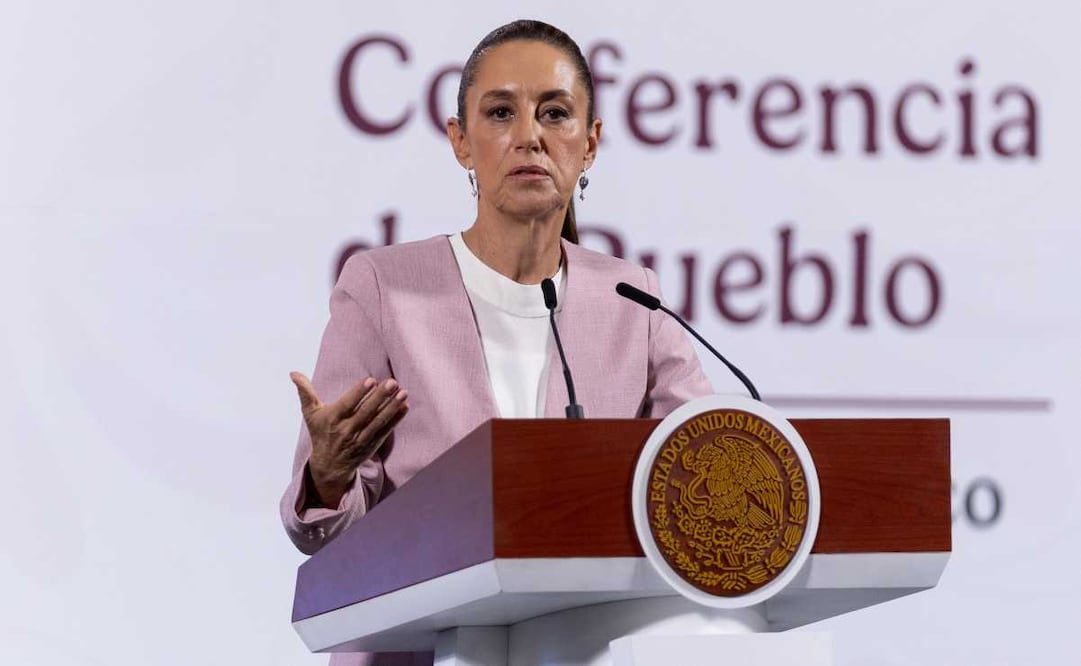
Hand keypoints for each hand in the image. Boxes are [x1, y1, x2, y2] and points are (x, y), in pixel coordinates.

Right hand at [290, 372, 408, 507]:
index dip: (358, 393)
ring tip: (403, 393)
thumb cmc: (320, 433)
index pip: (347, 405)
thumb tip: (293, 373)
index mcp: (332, 420)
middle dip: (380, 397)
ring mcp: (360, 439)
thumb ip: (305, 392)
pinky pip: (385, 431)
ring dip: (391, 407)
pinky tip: (405, 406)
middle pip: (365, 412)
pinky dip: (396, 420)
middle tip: (392, 383)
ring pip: (378, 422)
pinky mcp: (372, 445)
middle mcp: (346, 430)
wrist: (329, 466)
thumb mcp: (311, 414)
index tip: (371, 380)